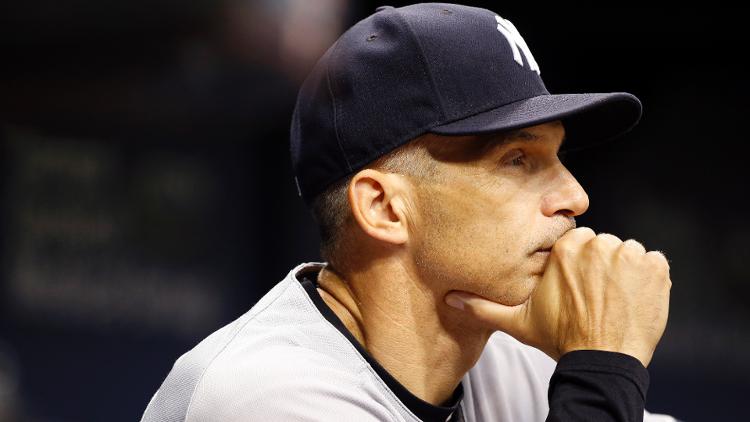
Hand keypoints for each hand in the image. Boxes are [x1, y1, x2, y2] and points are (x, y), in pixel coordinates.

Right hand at [445, 227, 671, 366]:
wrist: (602, 361)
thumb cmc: (561, 339)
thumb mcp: (518, 321)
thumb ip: (485, 306)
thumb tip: (451, 299)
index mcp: (566, 249)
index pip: (578, 243)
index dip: (579, 266)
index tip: (579, 288)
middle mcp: (597, 244)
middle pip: (604, 246)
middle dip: (603, 268)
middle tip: (597, 298)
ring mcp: (629, 254)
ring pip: (629, 254)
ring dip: (627, 273)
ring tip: (616, 301)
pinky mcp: (656, 268)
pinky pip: (655, 263)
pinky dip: (650, 279)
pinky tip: (635, 300)